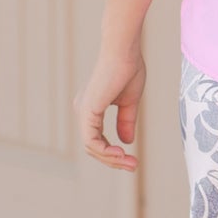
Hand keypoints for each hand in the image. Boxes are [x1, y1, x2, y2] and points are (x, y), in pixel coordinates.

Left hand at [73, 45, 146, 171]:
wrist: (124, 52)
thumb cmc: (128, 69)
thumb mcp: (129, 102)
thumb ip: (126, 121)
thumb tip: (126, 141)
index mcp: (92, 108)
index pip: (98, 140)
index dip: (114, 153)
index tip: (133, 159)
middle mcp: (84, 111)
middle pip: (94, 147)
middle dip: (113, 160)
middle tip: (133, 166)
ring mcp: (83, 112)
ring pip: (91, 148)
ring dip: (111, 159)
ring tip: (130, 162)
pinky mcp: (87, 111)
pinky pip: (91, 141)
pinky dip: (106, 151)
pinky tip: (121, 153)